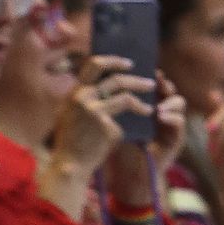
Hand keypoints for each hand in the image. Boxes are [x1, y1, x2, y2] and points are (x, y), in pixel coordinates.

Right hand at [51, 56, 153, 176]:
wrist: (71, 163)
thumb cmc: (73, 141)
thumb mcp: (71, 113)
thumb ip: (85, 98)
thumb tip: (107, 85)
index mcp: (75, 91)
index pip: (94, 64)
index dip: (114, 60)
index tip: (129, 63)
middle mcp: (83, 97)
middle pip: (115, 78)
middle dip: (136, 79)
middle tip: (152, 83)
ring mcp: (94, 110)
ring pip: (126, 96)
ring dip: (142, 100)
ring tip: (152, 108)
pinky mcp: (105, 125)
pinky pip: (125, 120)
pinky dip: (134, 120)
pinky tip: (142, 126)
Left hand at [105, 75, 186, 203]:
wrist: (128, 173)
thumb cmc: (119, 146)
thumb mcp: (116, 118)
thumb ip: (116, 100)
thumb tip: (105, 76)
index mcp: (148, 104)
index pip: (153, 84)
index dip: (151, 75)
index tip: (143, 69)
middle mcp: (163, 111)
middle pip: (169, 89)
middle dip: (164, 83)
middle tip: (156, 80)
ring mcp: (171, 124)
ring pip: (179, 102)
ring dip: (169, 100)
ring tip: (158, 105)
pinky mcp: (177, 138)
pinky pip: (180, 121)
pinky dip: (172, 117)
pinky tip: (161, 116)